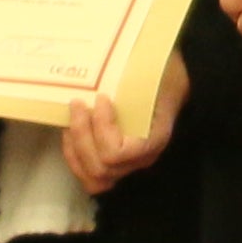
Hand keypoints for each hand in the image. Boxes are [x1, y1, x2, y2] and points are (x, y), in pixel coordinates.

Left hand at [61, 56, 189, 191]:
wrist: (172, 84)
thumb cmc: (161, 77)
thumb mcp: (154, 73)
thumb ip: (133, 76)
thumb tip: (105, 63)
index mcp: (154, 139)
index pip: (117, 153)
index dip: (102, 128)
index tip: (101, 99)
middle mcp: (141, 160)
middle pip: (101, 168)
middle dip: (82, 136)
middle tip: (77, 104)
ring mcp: (128, 166)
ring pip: (93, 179)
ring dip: (75, 149)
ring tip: (70, 121)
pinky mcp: (114, 164)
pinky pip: (89, 176)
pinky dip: (74, 156)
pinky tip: (70, 132)